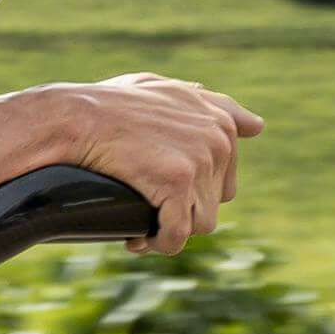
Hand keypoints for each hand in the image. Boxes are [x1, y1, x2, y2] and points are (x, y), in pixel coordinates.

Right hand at [58, 75, 258, 251]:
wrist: (77, 117)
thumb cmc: (111, 103)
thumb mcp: (166, 89)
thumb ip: (211, 104)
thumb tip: (257, 126)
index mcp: (221, 122)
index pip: (224, 180)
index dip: (192, 195)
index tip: (163, 197)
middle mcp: (219, 140)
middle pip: (213, 204)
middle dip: (182, 213)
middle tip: (148, 212)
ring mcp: (201, 161)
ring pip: (200, 223)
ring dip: (170, 231)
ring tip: (140, 227)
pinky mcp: (178, 183)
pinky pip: (178, 234)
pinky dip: (157, 244)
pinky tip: (135, 240)